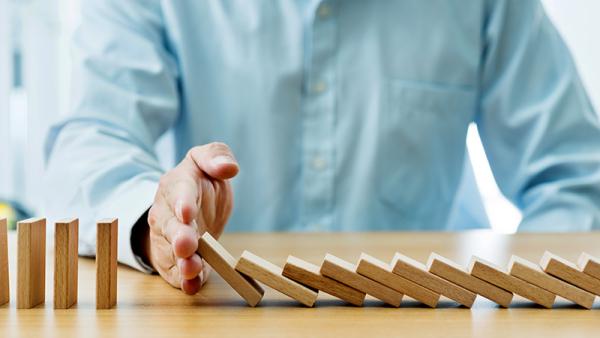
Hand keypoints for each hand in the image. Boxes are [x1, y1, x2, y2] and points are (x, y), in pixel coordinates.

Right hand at [146, 142, 237, 293]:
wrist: (187, 207)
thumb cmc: (199, 181)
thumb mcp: (205, 159)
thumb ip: (216, 156)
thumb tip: (230, 167)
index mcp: (176, 185)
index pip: (179, 192)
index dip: (183, 203)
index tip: (187, 212)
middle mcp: (167, 213)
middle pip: (171, 226)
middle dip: (179, 237)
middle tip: (187, 246)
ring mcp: (167, 238)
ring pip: (171, 251)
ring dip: (182, 262)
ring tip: (192, 269)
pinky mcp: (174, 259)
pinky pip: (176, 271)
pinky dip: (184, 280)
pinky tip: (192, 285)